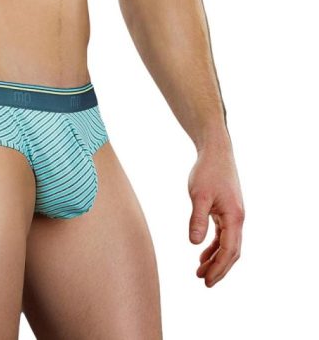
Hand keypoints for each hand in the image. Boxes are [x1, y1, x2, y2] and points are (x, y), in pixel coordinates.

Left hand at [187, 142, 244, 286]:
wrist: (216, 151)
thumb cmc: (207, 171)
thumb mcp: (199, 195)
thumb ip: (197, 219)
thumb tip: (195, 243)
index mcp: (234, 217)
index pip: (229, 249)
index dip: (218, 267)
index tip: (206, 280)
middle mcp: (238, 218)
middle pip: (232, 251)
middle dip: (219, 268)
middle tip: (203, 282)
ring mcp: (233, 214)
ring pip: (228, 244)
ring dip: (216, 259)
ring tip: (200, 271)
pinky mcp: (227, 210)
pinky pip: (223, 234)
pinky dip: (215, 246)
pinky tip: (202, 252)